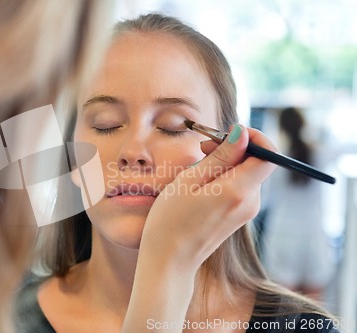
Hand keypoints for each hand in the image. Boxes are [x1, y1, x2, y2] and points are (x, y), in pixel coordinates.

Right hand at [121, 125, 276, 332]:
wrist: (169, 260)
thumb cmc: (171, 220)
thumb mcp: (189, 181)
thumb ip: (220, 156)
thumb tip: (243, 133)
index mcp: (238, 191)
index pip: (269, 154)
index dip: (255, 137)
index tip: (228, 132)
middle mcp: (249, 202)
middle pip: (257, 161)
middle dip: (234, 147)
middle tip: (202, 147)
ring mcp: (246, 211)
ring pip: (247, 173)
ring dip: (227, 162)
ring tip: (197, 167)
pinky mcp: (239, 216)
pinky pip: (240, 186)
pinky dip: (225, 177)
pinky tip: (202, 183)